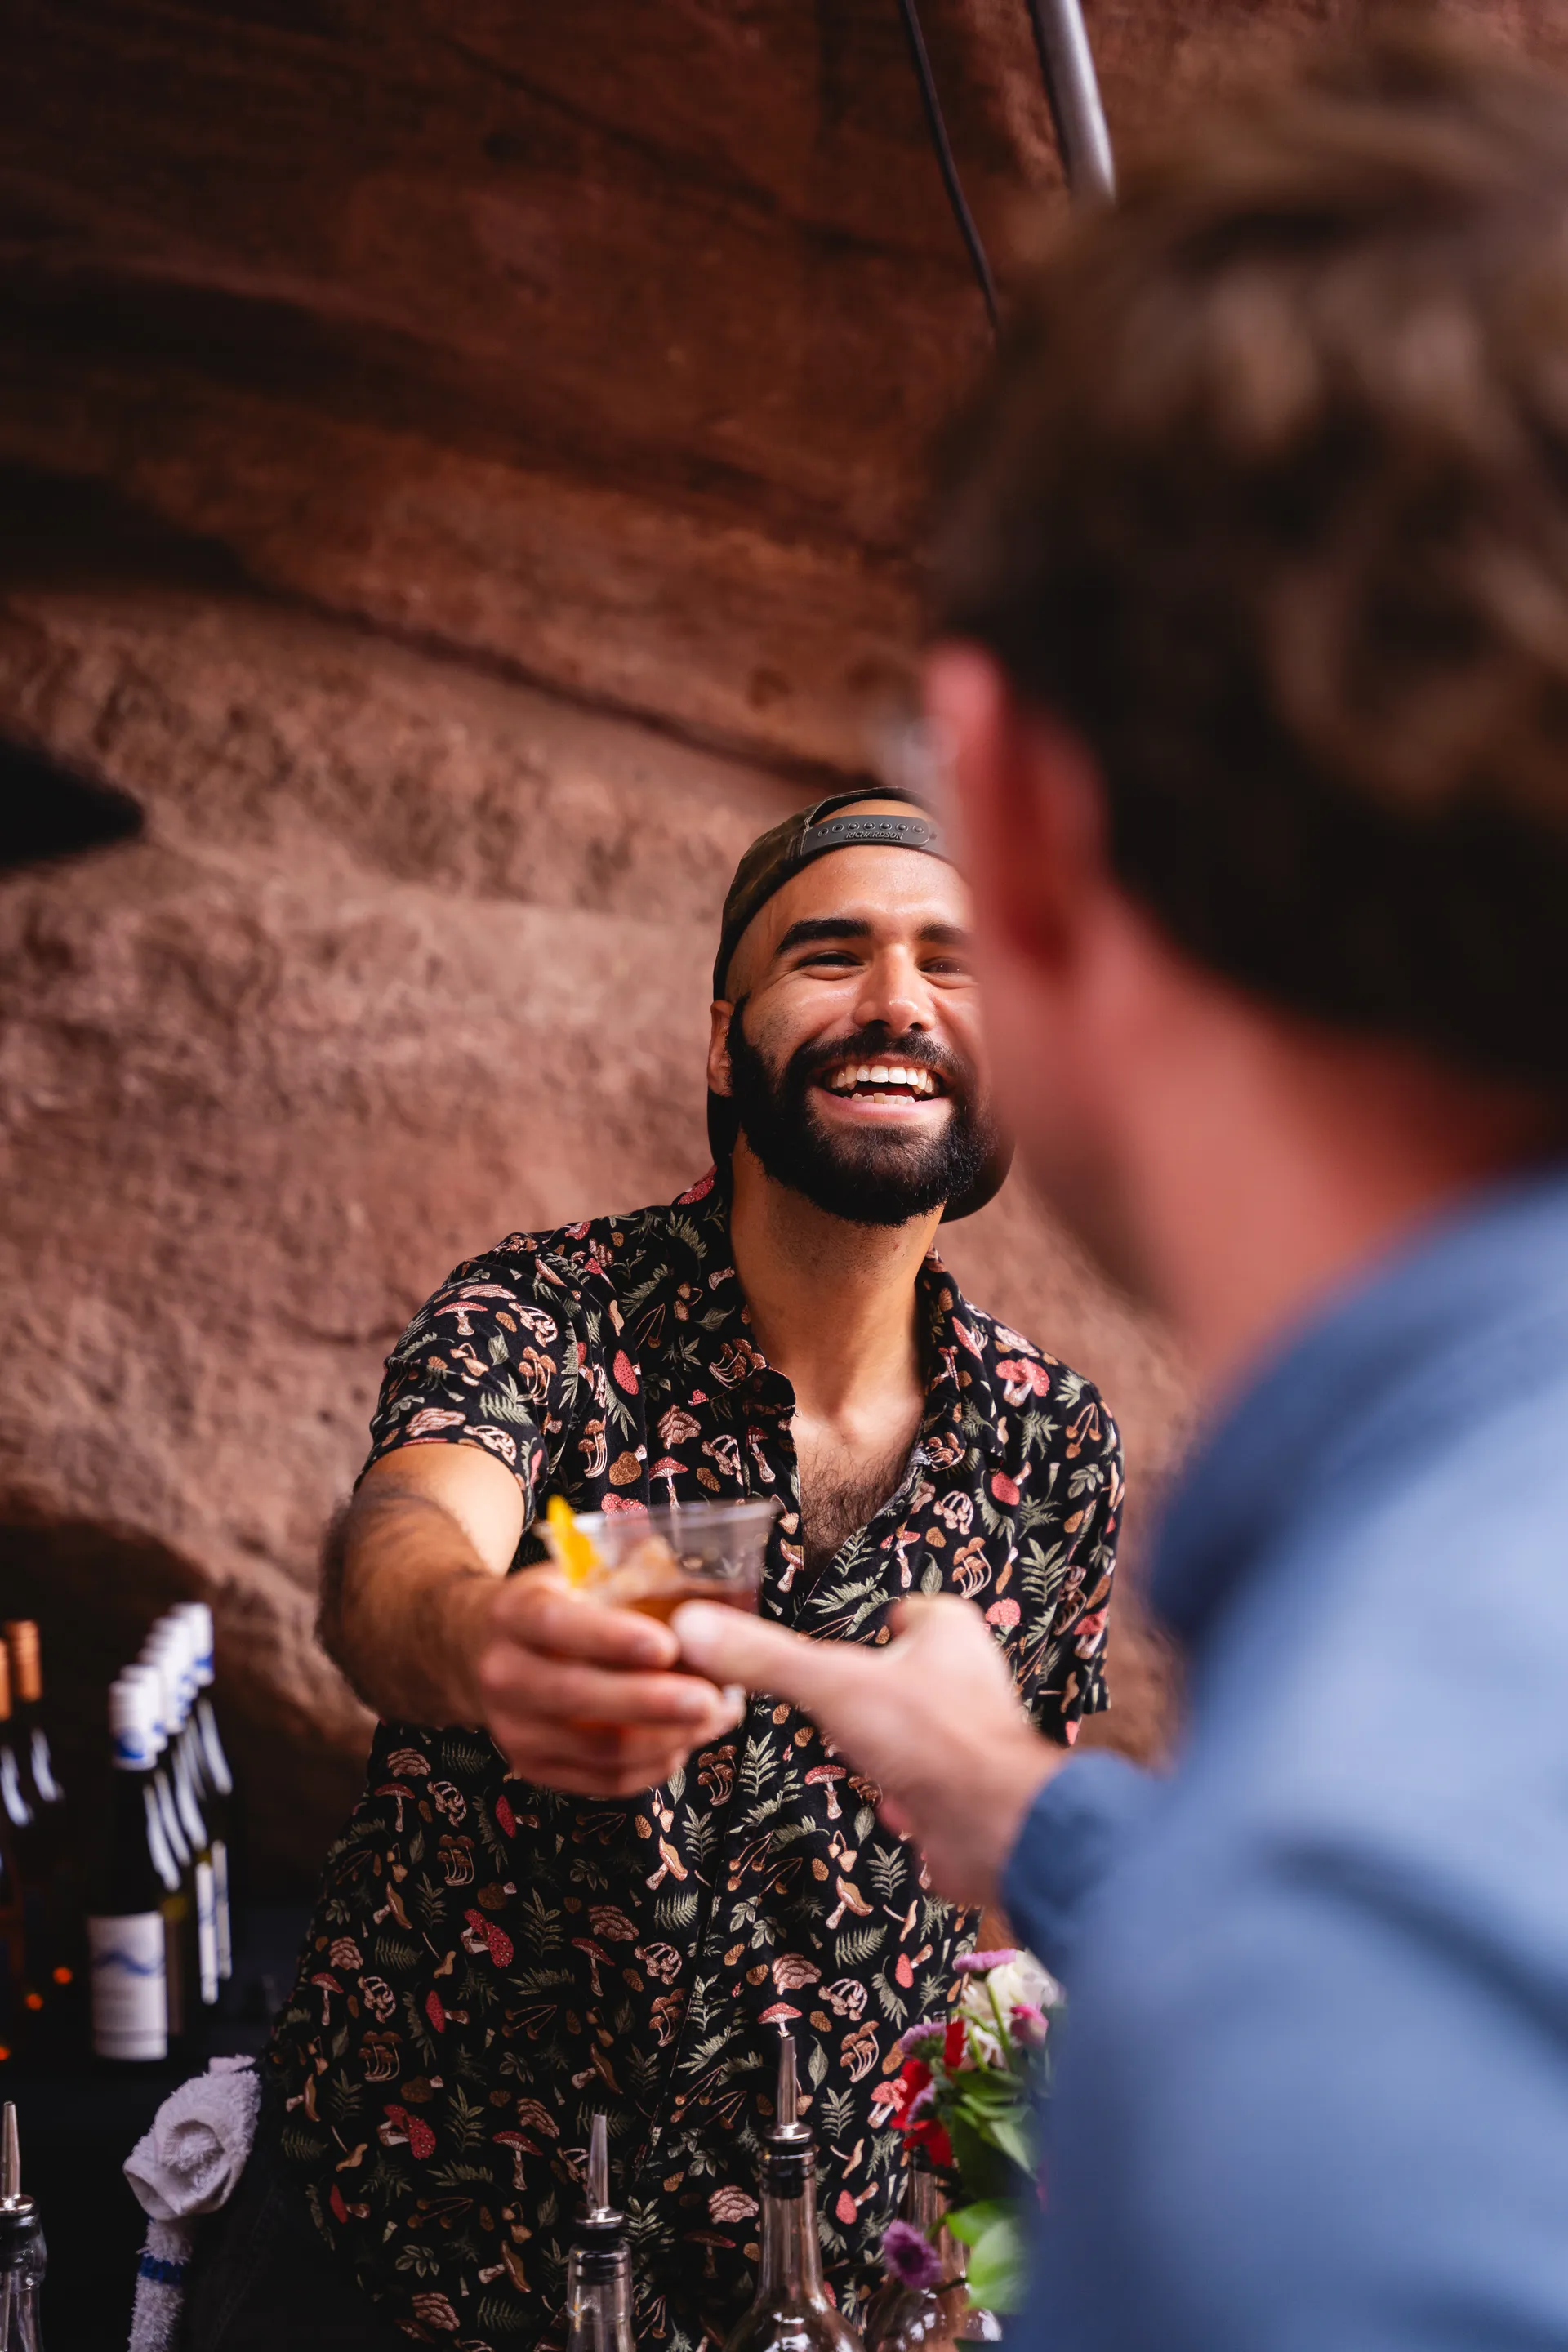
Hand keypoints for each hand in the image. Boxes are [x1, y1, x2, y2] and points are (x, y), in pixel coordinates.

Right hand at [461, 1566, 744, 1798]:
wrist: (477, 1650)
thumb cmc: (548, 1606)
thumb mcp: (571, 1576)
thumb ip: (625, 1583)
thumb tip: (706, 1605)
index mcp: (512, 1614)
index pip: (556, 1625)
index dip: (611, 1638)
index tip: (667, 1645)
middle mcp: (502, 1675)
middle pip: (579, 1697)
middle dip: (654, 1702)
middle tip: (712, 1698)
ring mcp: (512, 1730)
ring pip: (599, 1749)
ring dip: (668, 1738)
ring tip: (717, 1717)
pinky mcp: (532, 1769)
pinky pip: (603, 1780)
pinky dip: (653, 1765)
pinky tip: (686, 1741)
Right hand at [673, 1594, 1063, 1906]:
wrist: (994, 1830)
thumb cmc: (929, 1739)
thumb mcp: (830, 1685)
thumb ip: (763, 1659)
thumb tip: (692, 1625)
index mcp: (948, 1631)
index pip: (902, 1612)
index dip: (868, 1627)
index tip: (835, 1642)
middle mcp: (968, 1677)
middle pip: (902, 1673)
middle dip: (867, 1697)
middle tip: (837, 1706)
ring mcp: (970, 1736)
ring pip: (911, 1731)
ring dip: (883, 1749)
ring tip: (858, 1756)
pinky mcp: (968, 1790)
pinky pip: (922, 1783)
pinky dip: (901, 1796)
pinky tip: (889, 1805)